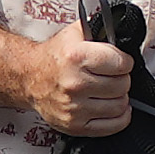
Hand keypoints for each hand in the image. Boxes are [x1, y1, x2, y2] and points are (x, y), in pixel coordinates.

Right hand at [24, 20, 133, 135]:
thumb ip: (101, 28)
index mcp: (76, 58)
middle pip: (122, 85)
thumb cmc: (55, 57)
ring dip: (118, 97)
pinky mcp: (74, 125)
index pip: (123, 64)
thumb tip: (125, 28)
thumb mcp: (76, 33)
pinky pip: (113, 126)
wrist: (29, 77)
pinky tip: (109, 106)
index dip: (124, 61)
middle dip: (121, 79)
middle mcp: (74, 84)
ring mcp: (74, 108)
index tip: (118, 62)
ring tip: (107, 91)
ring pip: (120, 105)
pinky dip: (118, 117)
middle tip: (110, 76)